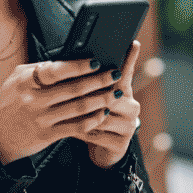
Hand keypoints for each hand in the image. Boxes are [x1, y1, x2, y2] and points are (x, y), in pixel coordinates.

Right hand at [0, 56, 123, 164]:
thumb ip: (39, 70)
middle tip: (115, 74)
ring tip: (116, 93)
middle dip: (99, 81)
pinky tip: (103, 113)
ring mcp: (41, 119)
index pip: (56, 70)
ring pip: (79, 108)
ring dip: (101, 99)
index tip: (96, 62)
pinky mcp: (47, 135)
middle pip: (73, 89)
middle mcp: (33, 100)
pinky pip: (76, 127)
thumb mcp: (16, 80)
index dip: (79, 66)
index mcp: (26, 82)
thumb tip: (68, 61)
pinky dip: (93, 120)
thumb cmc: (9, 103)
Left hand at [77, 41, 140, 168]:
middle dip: (87, 93)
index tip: (133, 43)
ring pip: (101, 116)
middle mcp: (132, 107)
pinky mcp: (121, 144)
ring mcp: (129, 126)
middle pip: (110, 95)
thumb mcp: (94, 98)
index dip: (130, 58)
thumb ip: (92, 82)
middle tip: (65, 89)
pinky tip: (66, 129)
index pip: (126, 72)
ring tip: (59, 111)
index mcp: (125, 91)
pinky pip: (96, 134)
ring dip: (79, 114)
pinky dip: (80, 131)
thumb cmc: (95, 118)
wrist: (103, 149)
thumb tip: (84, 61)